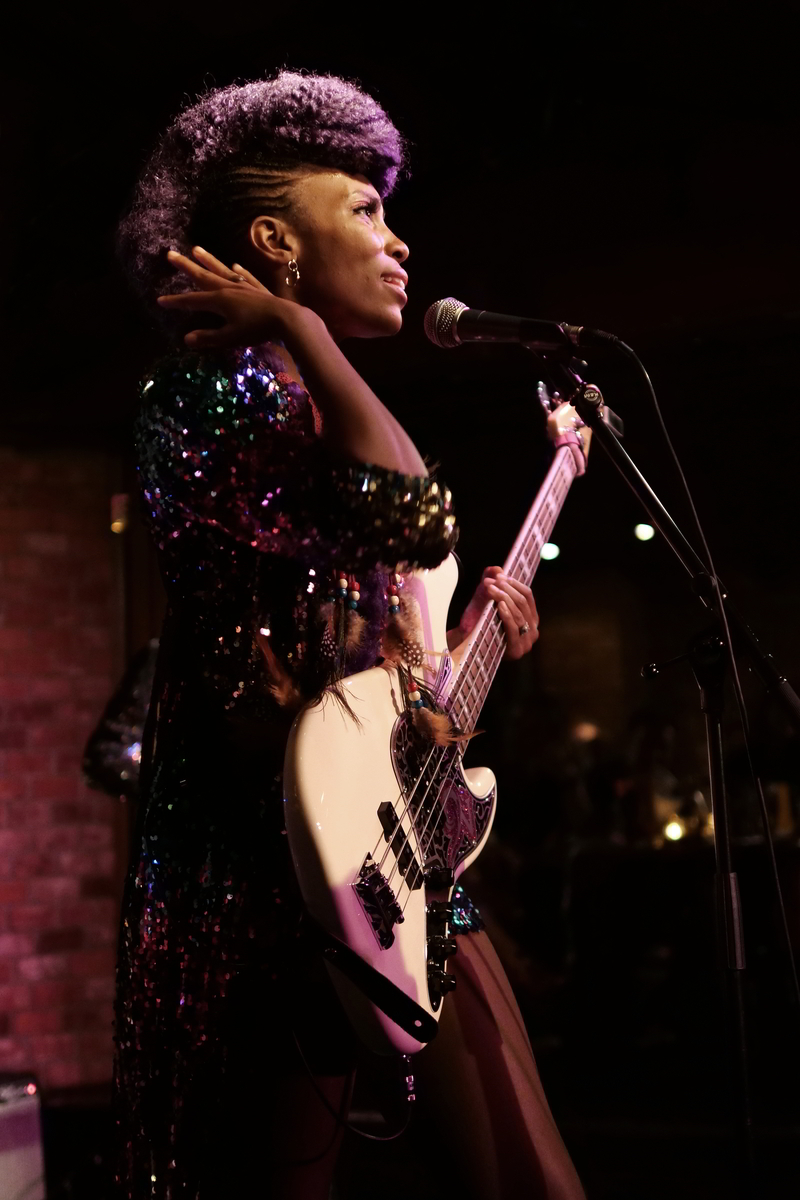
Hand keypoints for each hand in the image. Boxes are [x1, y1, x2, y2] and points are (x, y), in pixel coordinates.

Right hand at [156, 246, 299, 349]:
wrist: (287, 319)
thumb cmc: (257, 330)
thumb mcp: (230, 337)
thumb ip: (209, 338)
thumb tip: (186, 339)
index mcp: (219, 300)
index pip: (191, 301)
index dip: (175, 302)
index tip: (160, 300)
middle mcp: (229, 288)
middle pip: (203, 276)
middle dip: (185, 267)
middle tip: (170, 254)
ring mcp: (244, 286)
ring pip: (222, 271)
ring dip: (209, 261)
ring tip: (196, 249)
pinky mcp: (259, 289)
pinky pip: (246, 278)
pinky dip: (239, 272)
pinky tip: (235, 266)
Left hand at [453, 566, 538, 659]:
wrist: (467, 646)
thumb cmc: (480, 623)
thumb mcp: (487, 602)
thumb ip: (492, 585)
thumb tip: (495, 568)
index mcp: (531, 618)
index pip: (528, 596)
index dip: (514, 583)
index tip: (500, 575)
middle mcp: (532, 630)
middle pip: (524, 603)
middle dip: (507, 589)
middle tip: (493, 581)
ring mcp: (526, 642)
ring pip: (519, 614)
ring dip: (505, 598)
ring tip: (491, 589)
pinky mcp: (516, 650)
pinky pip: (514, 627)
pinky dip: (507, 614)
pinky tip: (499, 605)